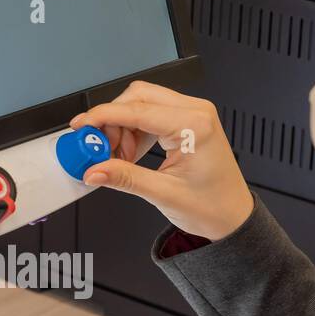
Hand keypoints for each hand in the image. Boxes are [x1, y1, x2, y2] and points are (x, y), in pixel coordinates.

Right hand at [71, 80, 253, 241]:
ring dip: (121, 128)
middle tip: (96, 148)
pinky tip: (128, 154)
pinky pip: (150, 115)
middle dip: (111, 121)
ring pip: (141, 104)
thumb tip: (94, 170)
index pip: (137, 109)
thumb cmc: (213, 206)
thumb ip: (124, 178)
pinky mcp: (186, 122)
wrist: (233, 217)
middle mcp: (195, 113)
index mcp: (194, 125)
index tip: (81, 128)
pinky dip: (133, 132)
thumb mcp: (162, 194)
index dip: (103, 116)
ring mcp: (191, 115)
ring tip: (116, 158)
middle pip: (137, 97)